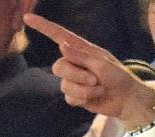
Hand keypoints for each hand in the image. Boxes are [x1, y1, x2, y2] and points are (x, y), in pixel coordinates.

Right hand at [23, 13, 154, 129]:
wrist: (126, 100)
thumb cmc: (119, 77)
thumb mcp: (102, 64)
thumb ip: (80, 56)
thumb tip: (60, 45)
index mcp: (82, 50)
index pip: (59, 35)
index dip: (43, 26)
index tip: (28, 17)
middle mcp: (75, 63)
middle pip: (59, 67)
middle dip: (76, 75)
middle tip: (95, 80)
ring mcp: (74, 80)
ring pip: (64, 84)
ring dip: (83, 89)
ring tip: (99, 89)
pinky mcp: (75, 95)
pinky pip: (69, 97)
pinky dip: (83, 99)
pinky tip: (94, 97)